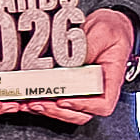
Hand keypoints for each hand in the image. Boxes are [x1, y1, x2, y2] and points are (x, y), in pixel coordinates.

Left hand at [25, 7, 137, 127]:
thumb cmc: (111, 30)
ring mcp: (84, 89)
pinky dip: (44, 102)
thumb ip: (89, 47)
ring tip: (29, 103)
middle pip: (82, 114)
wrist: (108, 25)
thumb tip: (71, 62)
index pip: (103, 104)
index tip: (64, 100)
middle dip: (58, 112)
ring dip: (48, 111)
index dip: (84, 106)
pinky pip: (59, 101)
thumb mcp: (103, 32)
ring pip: (68, 112)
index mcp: (111, 79)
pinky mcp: (70, 85)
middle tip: (39, 103)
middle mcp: (98, 89)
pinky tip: (28, 98)